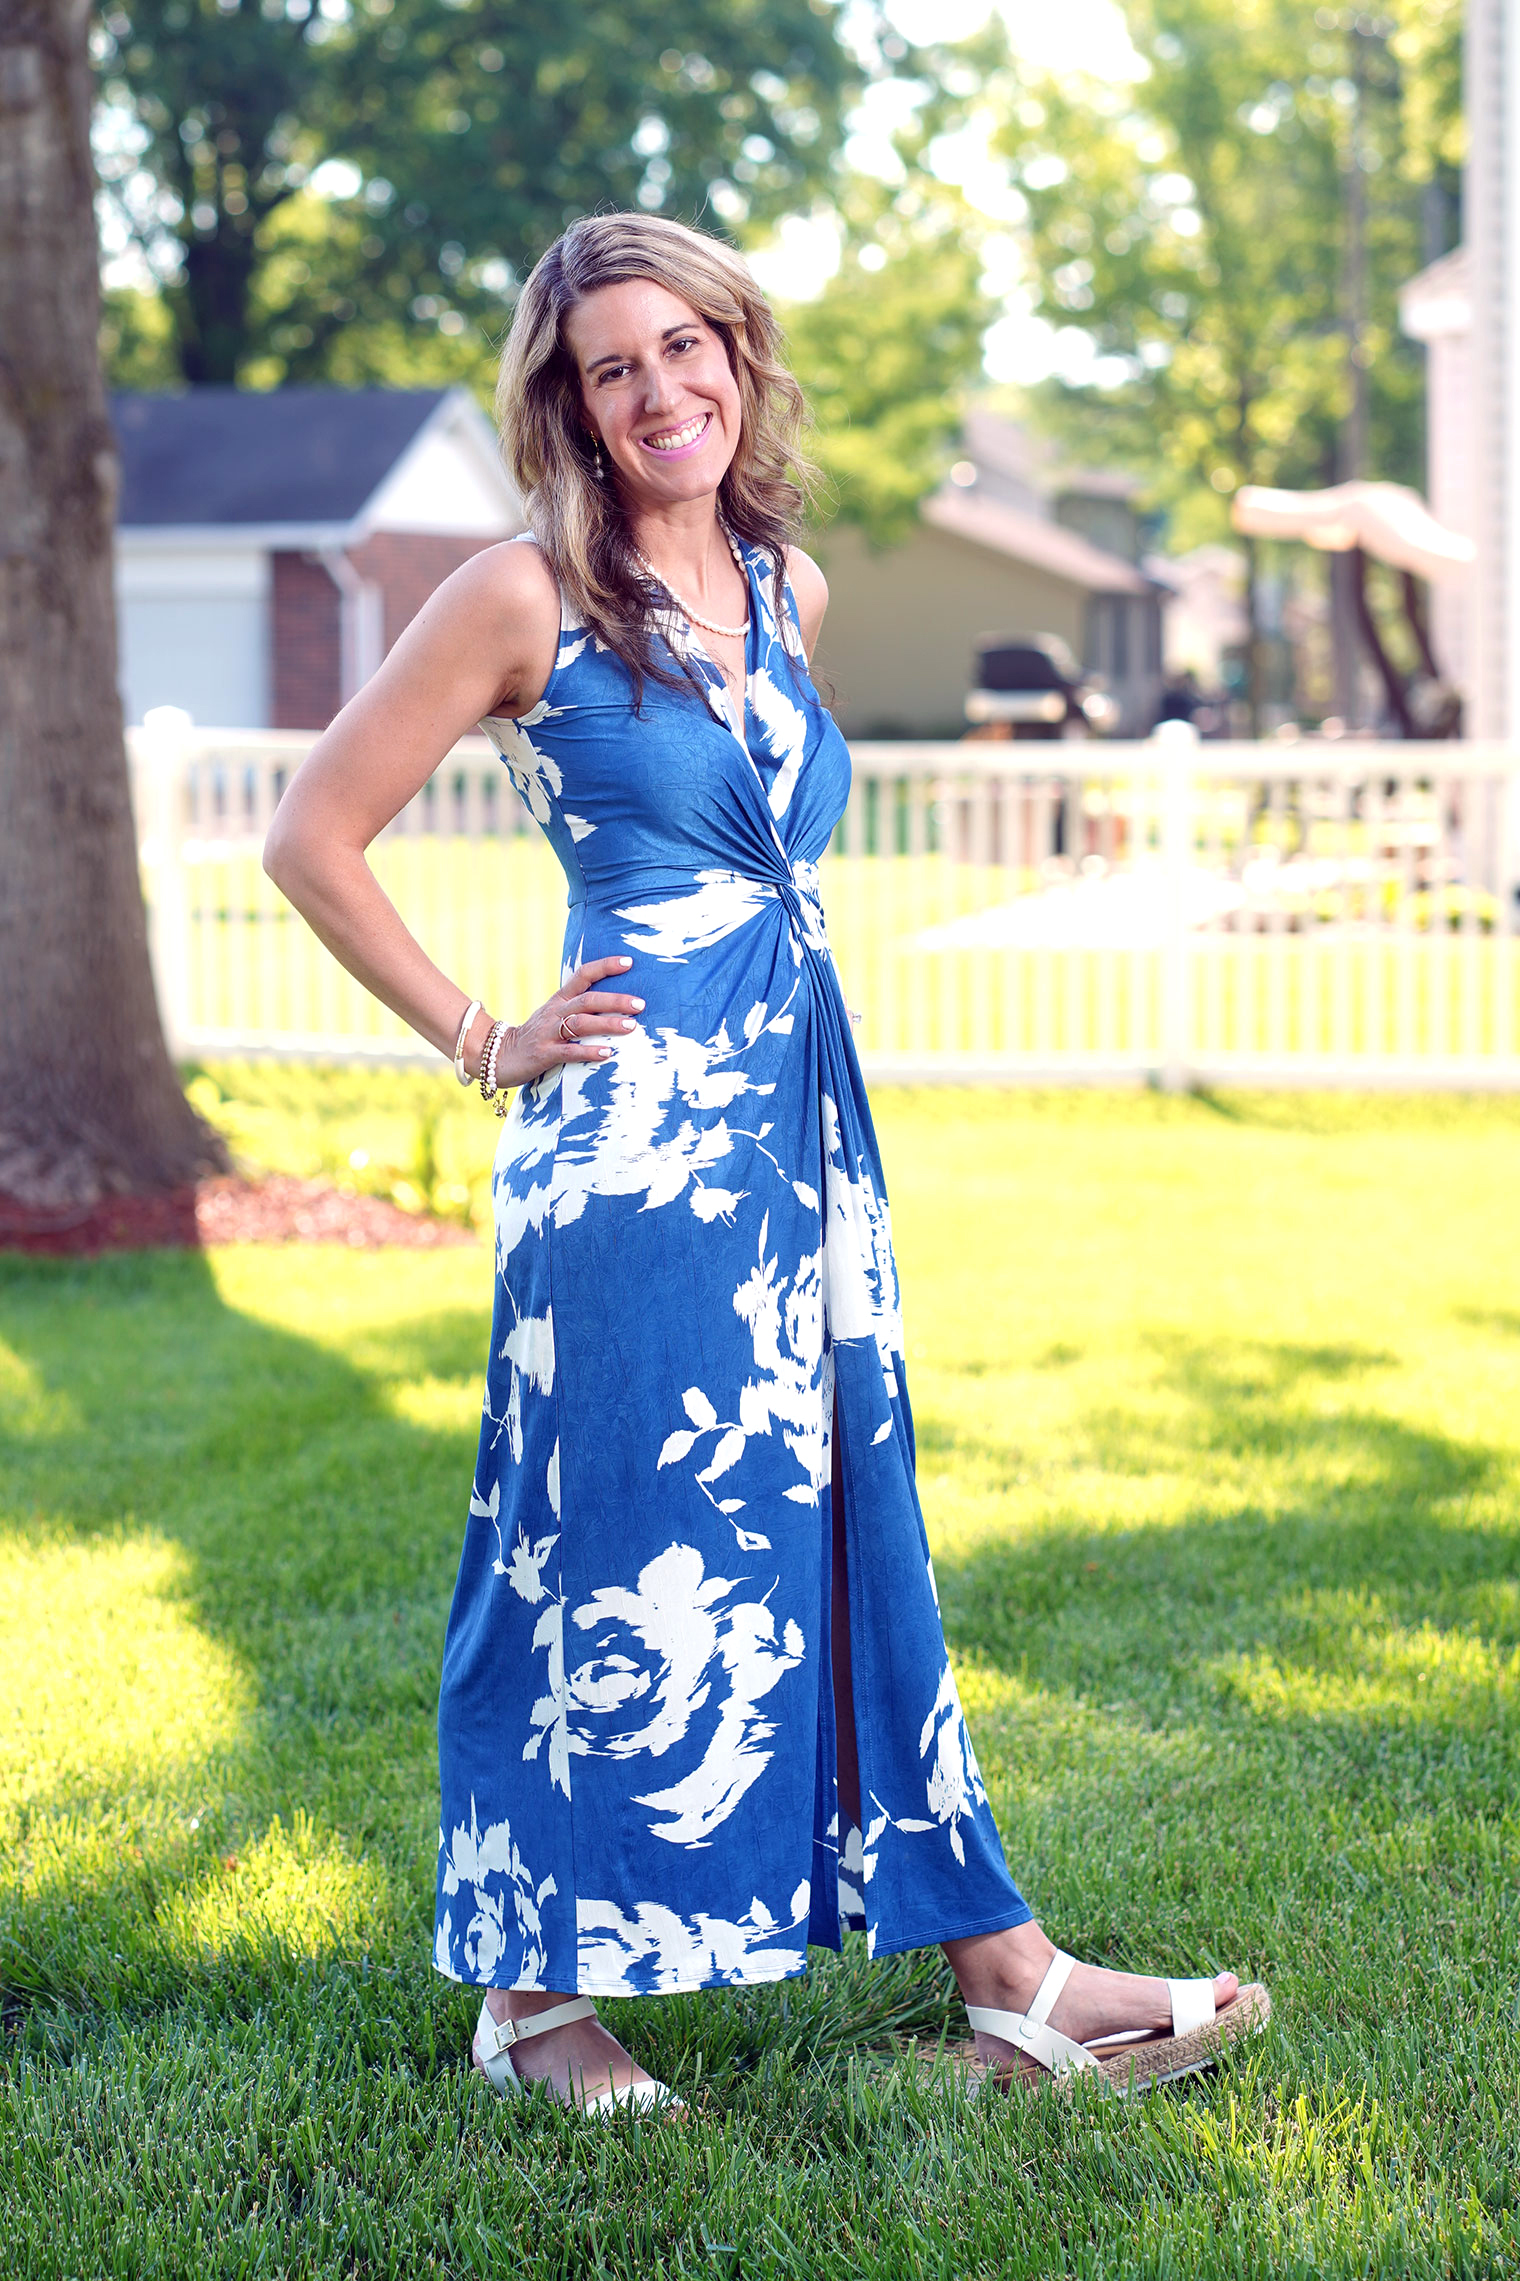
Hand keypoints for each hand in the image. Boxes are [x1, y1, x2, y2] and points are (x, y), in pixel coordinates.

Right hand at [491, 956, 642, 1087]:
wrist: (498, 1055)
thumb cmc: (537, 1036)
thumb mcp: (555, 1016)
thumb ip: (579, 1008)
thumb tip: (616, 1003)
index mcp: (560, 1000)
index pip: (583, 975)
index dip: (605, 966)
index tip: (629, 962)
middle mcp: (555, 1012)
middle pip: (587, 1000)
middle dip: (615, 1001)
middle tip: (640, 1004)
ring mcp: (548, 1033)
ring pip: (580, 1024)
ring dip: (608, 1024)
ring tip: (631, 1026)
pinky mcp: (544, 1054)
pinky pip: (569, 1052)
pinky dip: (589, 1052)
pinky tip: (607, 1053)